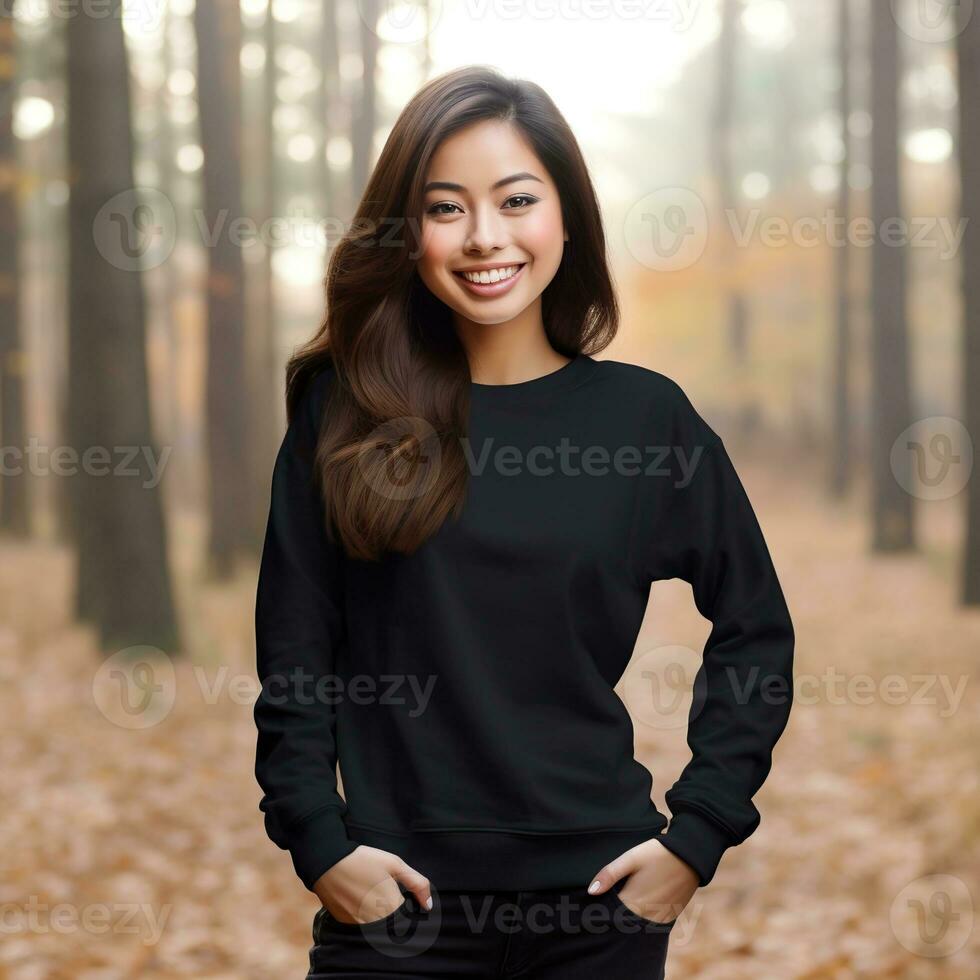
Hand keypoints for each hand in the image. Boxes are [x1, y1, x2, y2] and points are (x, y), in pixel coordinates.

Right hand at [312, 845, 432, 924]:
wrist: (328, 862)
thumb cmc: (364, 860)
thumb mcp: (395, 864)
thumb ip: (417, 884)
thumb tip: (428, 905)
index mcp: (391, 907)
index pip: (410, 920)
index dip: (411, 908)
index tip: (407, 898)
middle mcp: (376, 922)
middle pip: (394, 926)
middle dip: (396, 913)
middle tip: (386, 892)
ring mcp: (359, 925)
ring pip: (378, 927)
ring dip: (381, 915)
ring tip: (372, 892)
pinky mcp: (346, 924)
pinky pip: (363, 925)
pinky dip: (365, 915)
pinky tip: (360, 897)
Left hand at [587, 838, 698, 923]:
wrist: (690, 856)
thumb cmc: (657, 854)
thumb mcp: (630, 858)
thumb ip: (610, 874)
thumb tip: (591, 891)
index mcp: (634, 902)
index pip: (609, 917)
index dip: (599, 914)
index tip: (589, 910)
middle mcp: (647, 915)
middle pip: (622, 925)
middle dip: (612, 920)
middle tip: (601, 910)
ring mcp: (660, 918)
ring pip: (637, 928)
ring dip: (626, 922)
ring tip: (617, 910)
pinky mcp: (670, 916)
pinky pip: (651, 925)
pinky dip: (641, 921)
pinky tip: (636, 910)